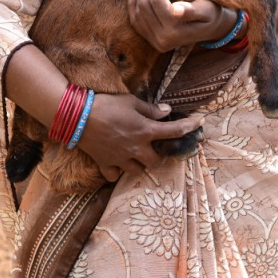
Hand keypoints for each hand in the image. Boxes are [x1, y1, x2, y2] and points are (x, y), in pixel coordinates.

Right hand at [76, 93, 202, 180]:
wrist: (78, 117)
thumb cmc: (107, 105)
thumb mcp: (131, 102)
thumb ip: (151, 109)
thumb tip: (167, 111)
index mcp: (145, 131)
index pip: (174, 131)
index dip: (189, 126)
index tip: (200, 122)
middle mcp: (136, 149)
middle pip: (156, 161)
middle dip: (159, 155)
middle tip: (157, 147)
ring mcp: (120, 159)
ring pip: (137, 170)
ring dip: (140, 164)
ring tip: (137, 155)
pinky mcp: (105, 163)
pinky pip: (115, 175)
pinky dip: (118, 171)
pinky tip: (118, 163)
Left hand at [127, 0, 234, 50]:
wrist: (212, 29)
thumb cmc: (211, 14)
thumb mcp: (206, 10)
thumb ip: (191, 11)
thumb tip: (174, 10)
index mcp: (175, 32)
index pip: (157, 1)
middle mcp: (161, 39)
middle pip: (145, 5)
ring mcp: (153, 40)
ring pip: (138, 10)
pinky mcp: (149, 38)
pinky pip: (135, 18)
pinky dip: (133, 2)